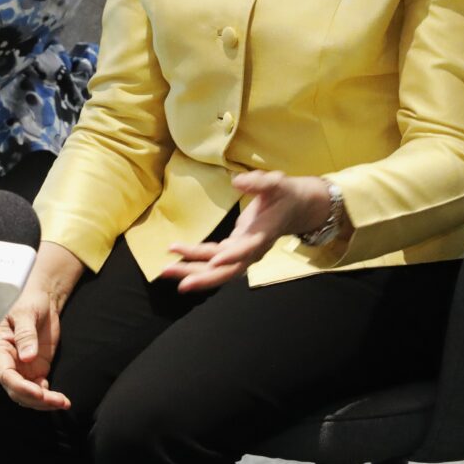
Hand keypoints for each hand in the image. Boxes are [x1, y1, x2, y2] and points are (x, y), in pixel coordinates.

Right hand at [0, 243, 85, 411]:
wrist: (43, 299)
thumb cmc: (28, 301)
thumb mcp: (26, 313)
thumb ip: (26, 335)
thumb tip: (27, 357)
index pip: (5, 374)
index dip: (20, 386)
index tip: (39, 392)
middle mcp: (8, 362)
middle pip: (16, 390)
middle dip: (34, 399)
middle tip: (56, 401)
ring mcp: (22, 367)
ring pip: (27, 394)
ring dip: (43, 402)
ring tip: (62, 403)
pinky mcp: (36, 369)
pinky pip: (39, 390)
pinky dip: (48, 398)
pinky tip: (60, 398)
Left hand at [160, 171, 335, 293]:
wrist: (297, 208)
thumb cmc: (285, 193)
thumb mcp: (276, 183)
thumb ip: (258, 182)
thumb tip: (237, 181)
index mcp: (263, 235)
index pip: (248, 249)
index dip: (233, 255)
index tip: (216, 260)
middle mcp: (252, 250)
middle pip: (228, 271)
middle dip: (204, 277)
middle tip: (179, 282)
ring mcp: (243, 253)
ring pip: (218, 270)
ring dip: (193, 272)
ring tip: (166, 270)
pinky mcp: (236, 249)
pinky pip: (214, 261)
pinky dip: (196, 261)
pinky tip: (177, 260)